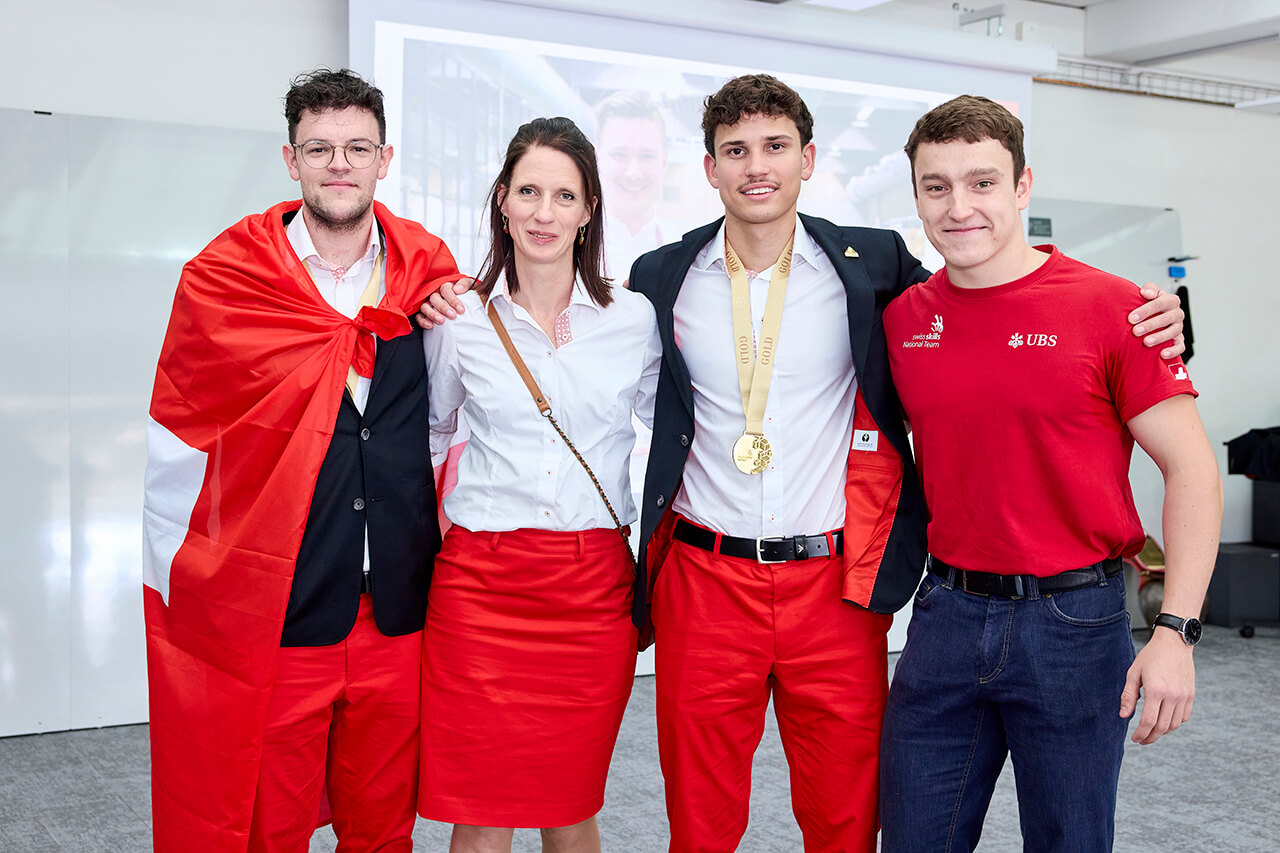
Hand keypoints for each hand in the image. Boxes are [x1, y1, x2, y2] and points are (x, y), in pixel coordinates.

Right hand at [414, 277, 473, 328]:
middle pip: (434, 298)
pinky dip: (422, 321)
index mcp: (445, 285)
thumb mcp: (470, 286)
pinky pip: (419, 316)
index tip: (461, 310)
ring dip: (432, 314)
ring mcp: (428, 303)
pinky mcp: (423, 313)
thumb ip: (466, 283)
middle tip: (452, 316)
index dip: (453, 300)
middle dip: (443, 307)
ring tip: (441, 321)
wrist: (467, 302)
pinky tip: (430, 325)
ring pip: (425, 306)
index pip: (445, 289)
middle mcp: (435, 293)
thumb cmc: (466, 294)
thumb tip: (458, 289)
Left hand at [1119, 627, 1194, 743]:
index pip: (1148, 722)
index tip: (1134, 738)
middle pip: (1162, 727)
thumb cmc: (1151, 656)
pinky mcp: (1190, 695)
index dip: (1141, 734)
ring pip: (1174, 725)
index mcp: (1156, 691)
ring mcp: (1183, 697)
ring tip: (1151, 733)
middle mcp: (1172, 696)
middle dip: (1150, 738)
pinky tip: (1164, 723)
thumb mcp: (1133, 673)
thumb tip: (1123, 715)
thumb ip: (1128, 696)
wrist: (1174, 644)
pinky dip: (1174, 724)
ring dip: (1162, 733)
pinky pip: (1184, 717)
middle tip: (1141, 741)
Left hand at [1129, 285, 1184, 359]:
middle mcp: (1177, 314)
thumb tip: (1146, 292)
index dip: (1145, 310)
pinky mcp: (1180, 340)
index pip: (1160, 303)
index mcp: (1170, 301)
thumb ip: (1149, 289)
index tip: (1131, 318)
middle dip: (1150, 325)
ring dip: (1160, 337)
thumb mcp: (1149, 293)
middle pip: (1166, 318)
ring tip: (1146, 342)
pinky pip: (1180, 346)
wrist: (1153, 316)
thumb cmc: (1149, 305)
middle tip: (1135, 331)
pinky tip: (1162, 354)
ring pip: (1173, 332)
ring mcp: (1179, 327)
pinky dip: (1173, 351)